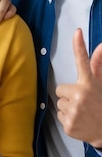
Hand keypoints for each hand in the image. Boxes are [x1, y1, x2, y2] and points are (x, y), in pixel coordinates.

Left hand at [56, 28, 101, 147]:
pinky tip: (78, 120)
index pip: (83, 61)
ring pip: (59, 103)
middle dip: (68, 95)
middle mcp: (81, 95)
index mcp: (89, 84)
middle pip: (60, 89)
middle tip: (82, 101)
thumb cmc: (100, 104)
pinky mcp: (68, 124)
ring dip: (68, 107)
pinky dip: (67, 119)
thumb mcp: (100, 85)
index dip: (79, 45)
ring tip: (81, 112)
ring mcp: (74, 110)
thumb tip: (101, 45)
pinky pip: (59, 115)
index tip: (77, 32)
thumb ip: (98, 65)